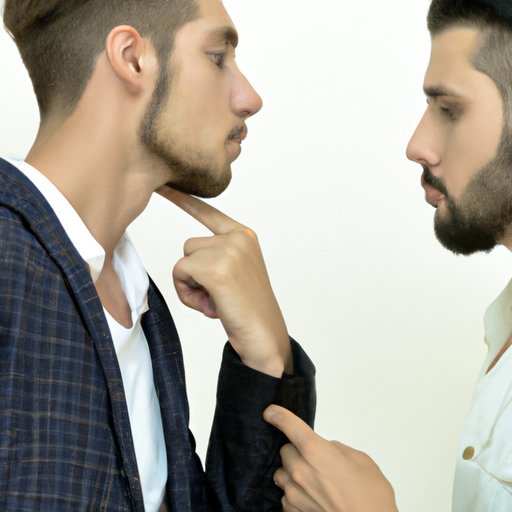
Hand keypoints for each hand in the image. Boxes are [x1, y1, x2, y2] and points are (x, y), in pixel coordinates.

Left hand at [156, 186, 291, 376]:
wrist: (264, 334)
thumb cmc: (248, 308)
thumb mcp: (237, 271)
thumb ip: (218, 255)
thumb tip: (187, 261)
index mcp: (244, 236)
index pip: (208, 212)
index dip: (184, 199)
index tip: (165, 184)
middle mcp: (237, 238)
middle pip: (189, 246)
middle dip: (194, 273)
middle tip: (216, 293)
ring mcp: (228, 250)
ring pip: (184, 260)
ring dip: (191, 285)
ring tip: (214, 299)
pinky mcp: (215, 267)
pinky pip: (181, 274)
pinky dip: (188, 294)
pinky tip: (210, 305)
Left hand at [264, 405, 397, 511]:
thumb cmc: (372, 501)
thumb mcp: (362, 462)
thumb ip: (339, 450)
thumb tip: (328, 449)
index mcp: (317, 452)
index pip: (290, 426)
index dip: (278, 416)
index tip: (271, 412)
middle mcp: (300, 471)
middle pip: (286, 451)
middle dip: (298, 452)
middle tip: (317, 462)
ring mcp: (294, 494)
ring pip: (282, 473)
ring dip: (294, 474)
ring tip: (317, 484)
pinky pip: (285, 496)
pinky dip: (296, 495)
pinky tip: (314, 499)